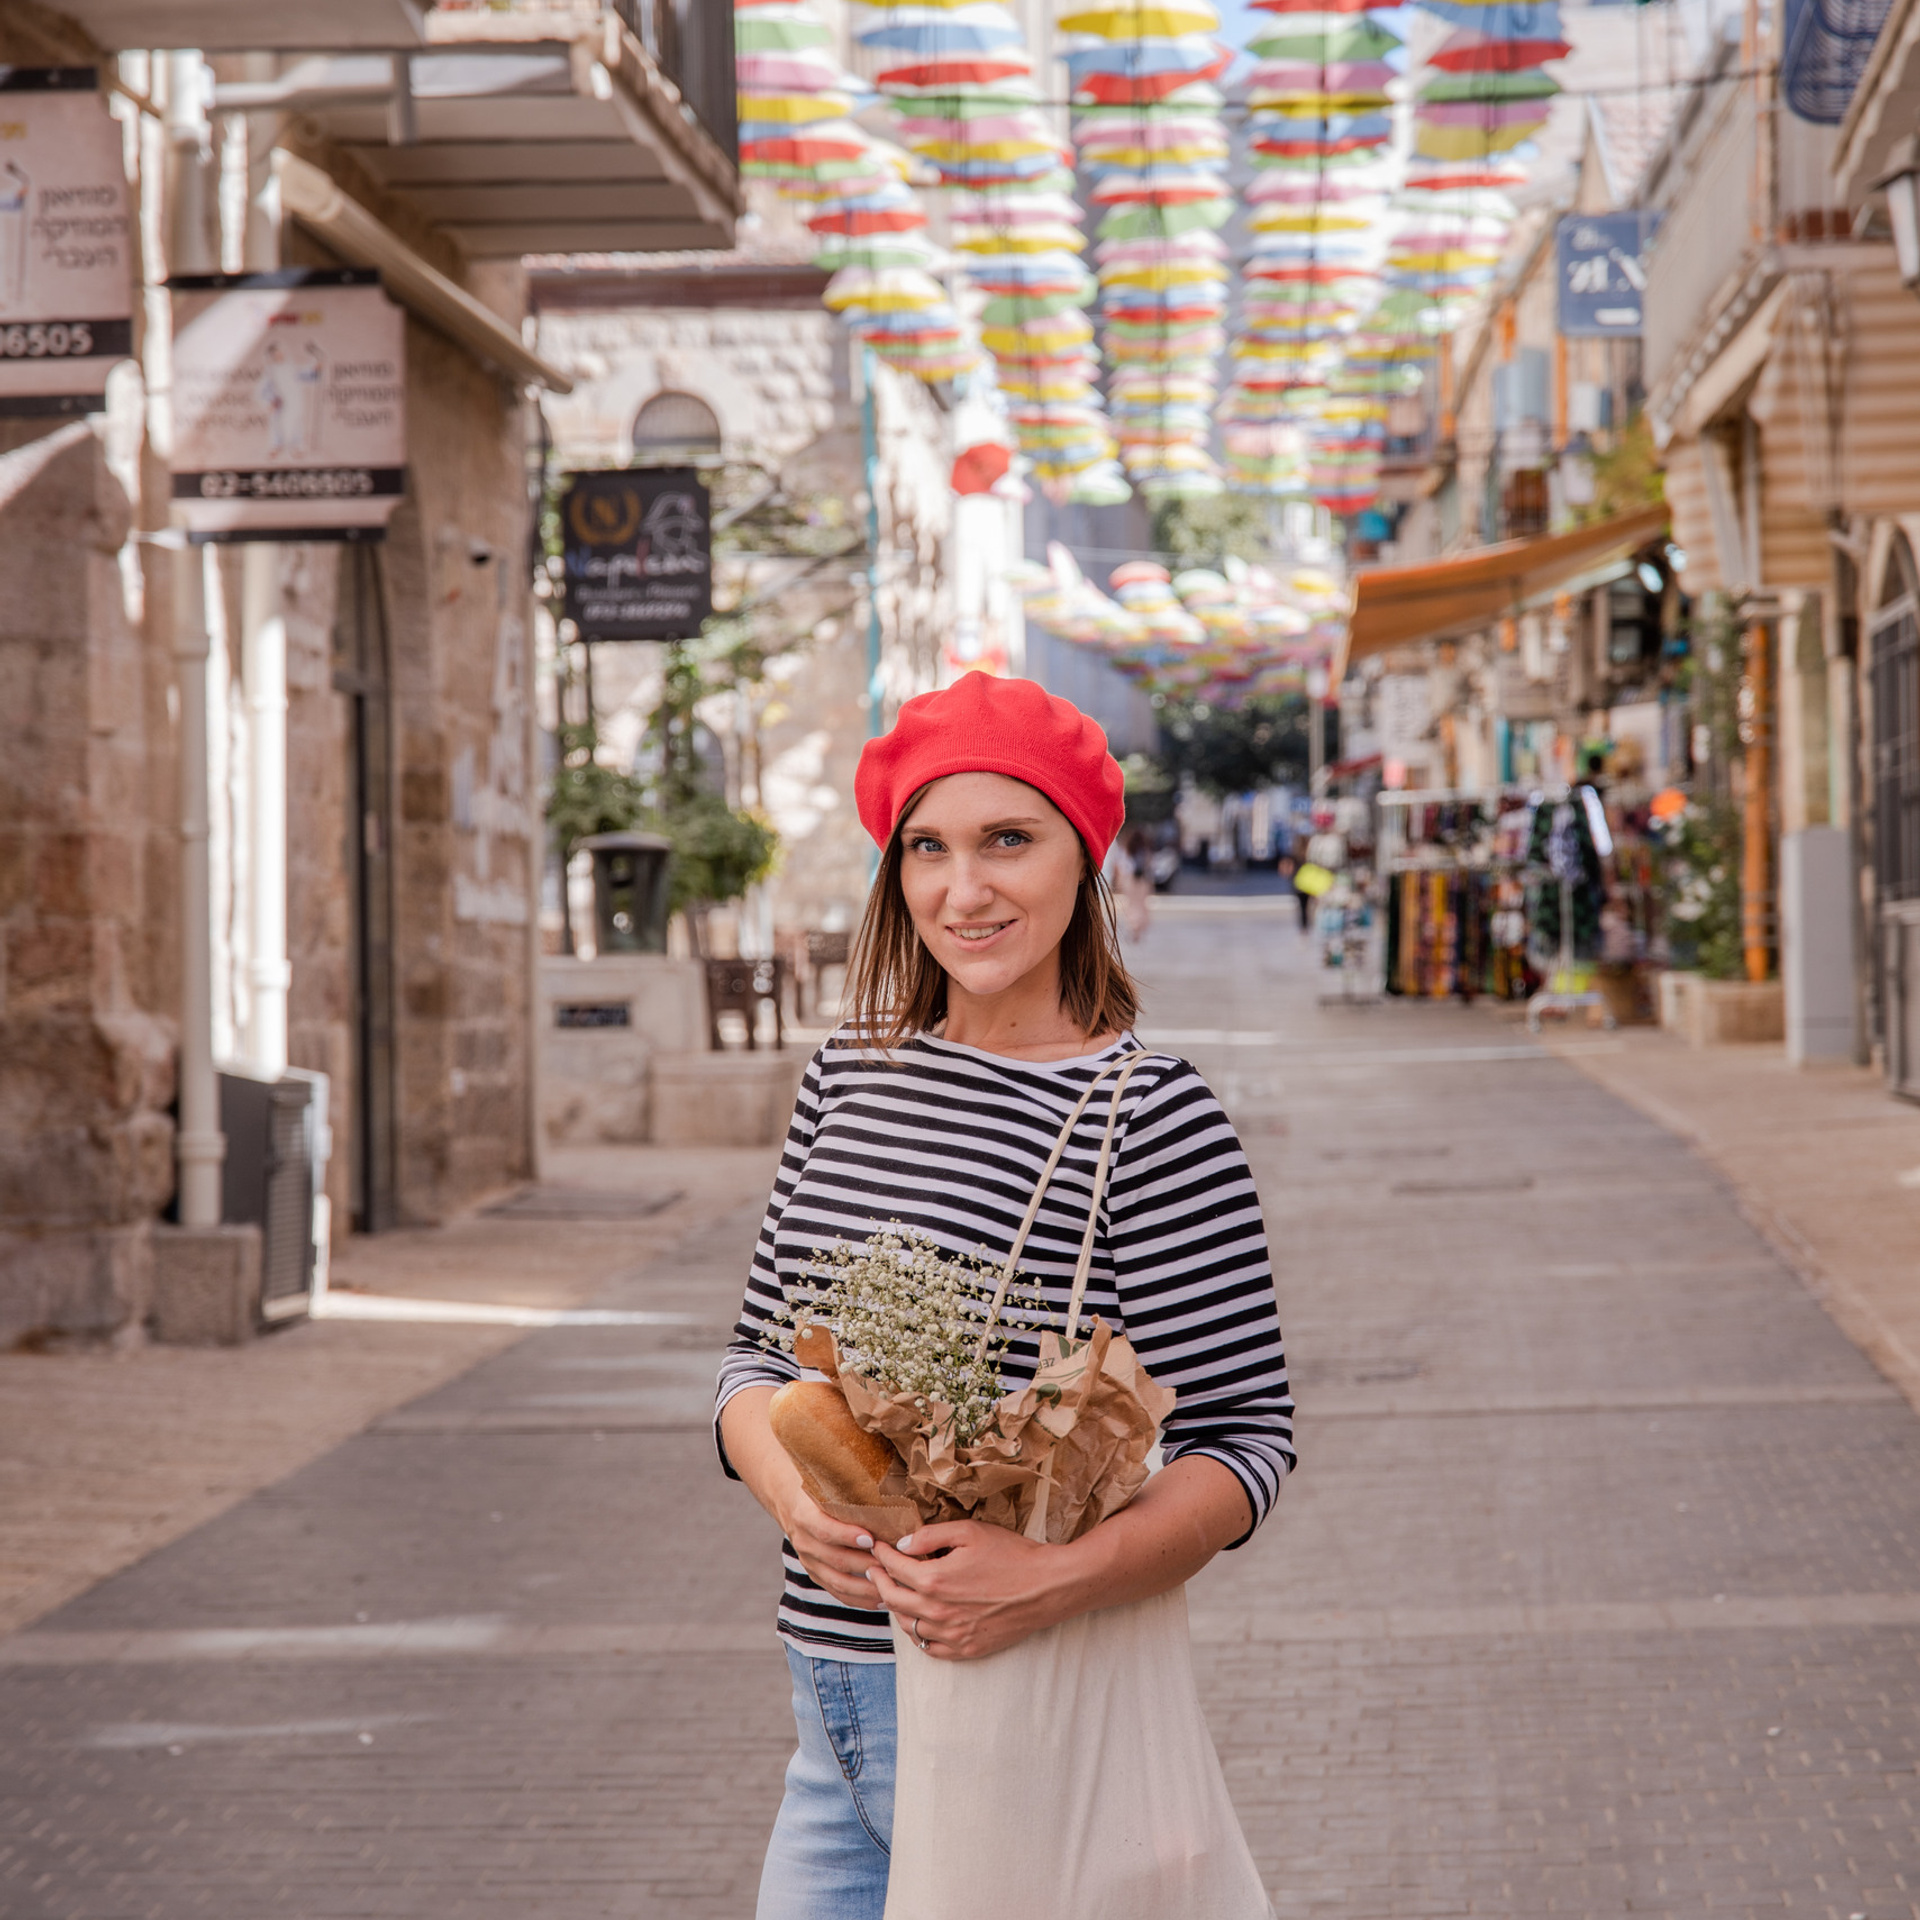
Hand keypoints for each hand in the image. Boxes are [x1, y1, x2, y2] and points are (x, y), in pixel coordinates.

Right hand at [779, 1487, 883, 1610]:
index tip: (870, 1538)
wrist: (790, 1503)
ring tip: (891, 1585)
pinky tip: (881, 1600)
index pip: (825, 1530)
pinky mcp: (816, 1576)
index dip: (846, 1536)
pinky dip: (860, 1599)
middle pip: (836, 1559)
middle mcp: (805, 1542)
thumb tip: (885, 1497)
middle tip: (893, 1565)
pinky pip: (838, 1593)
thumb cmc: (819, 1491)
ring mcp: (809, 1563)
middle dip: (867, 1564)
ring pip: (838, 1582)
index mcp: (805, 1516)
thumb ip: (849, 1494)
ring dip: (867, 1587)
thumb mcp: (827, 1486)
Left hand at [866, 1521, 1070, 1660]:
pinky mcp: (966, 1649)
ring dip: (895, 1608)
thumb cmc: (1011, 1554)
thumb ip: (930, 1536)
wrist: (1045, 1587)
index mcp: (935, 1580)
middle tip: (874, 1569)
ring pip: (908, 1626)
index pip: (895, 1567)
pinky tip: (918, 1622)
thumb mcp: (969, 1532)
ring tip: (893, 1593)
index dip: (881, 1555)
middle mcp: (937, 1612)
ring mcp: (951, 1635)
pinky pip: (929, 1649)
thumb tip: (902, 1545)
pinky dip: (918, 1635)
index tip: (877, 1546)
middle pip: (893, 1598)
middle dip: (879, 1580)